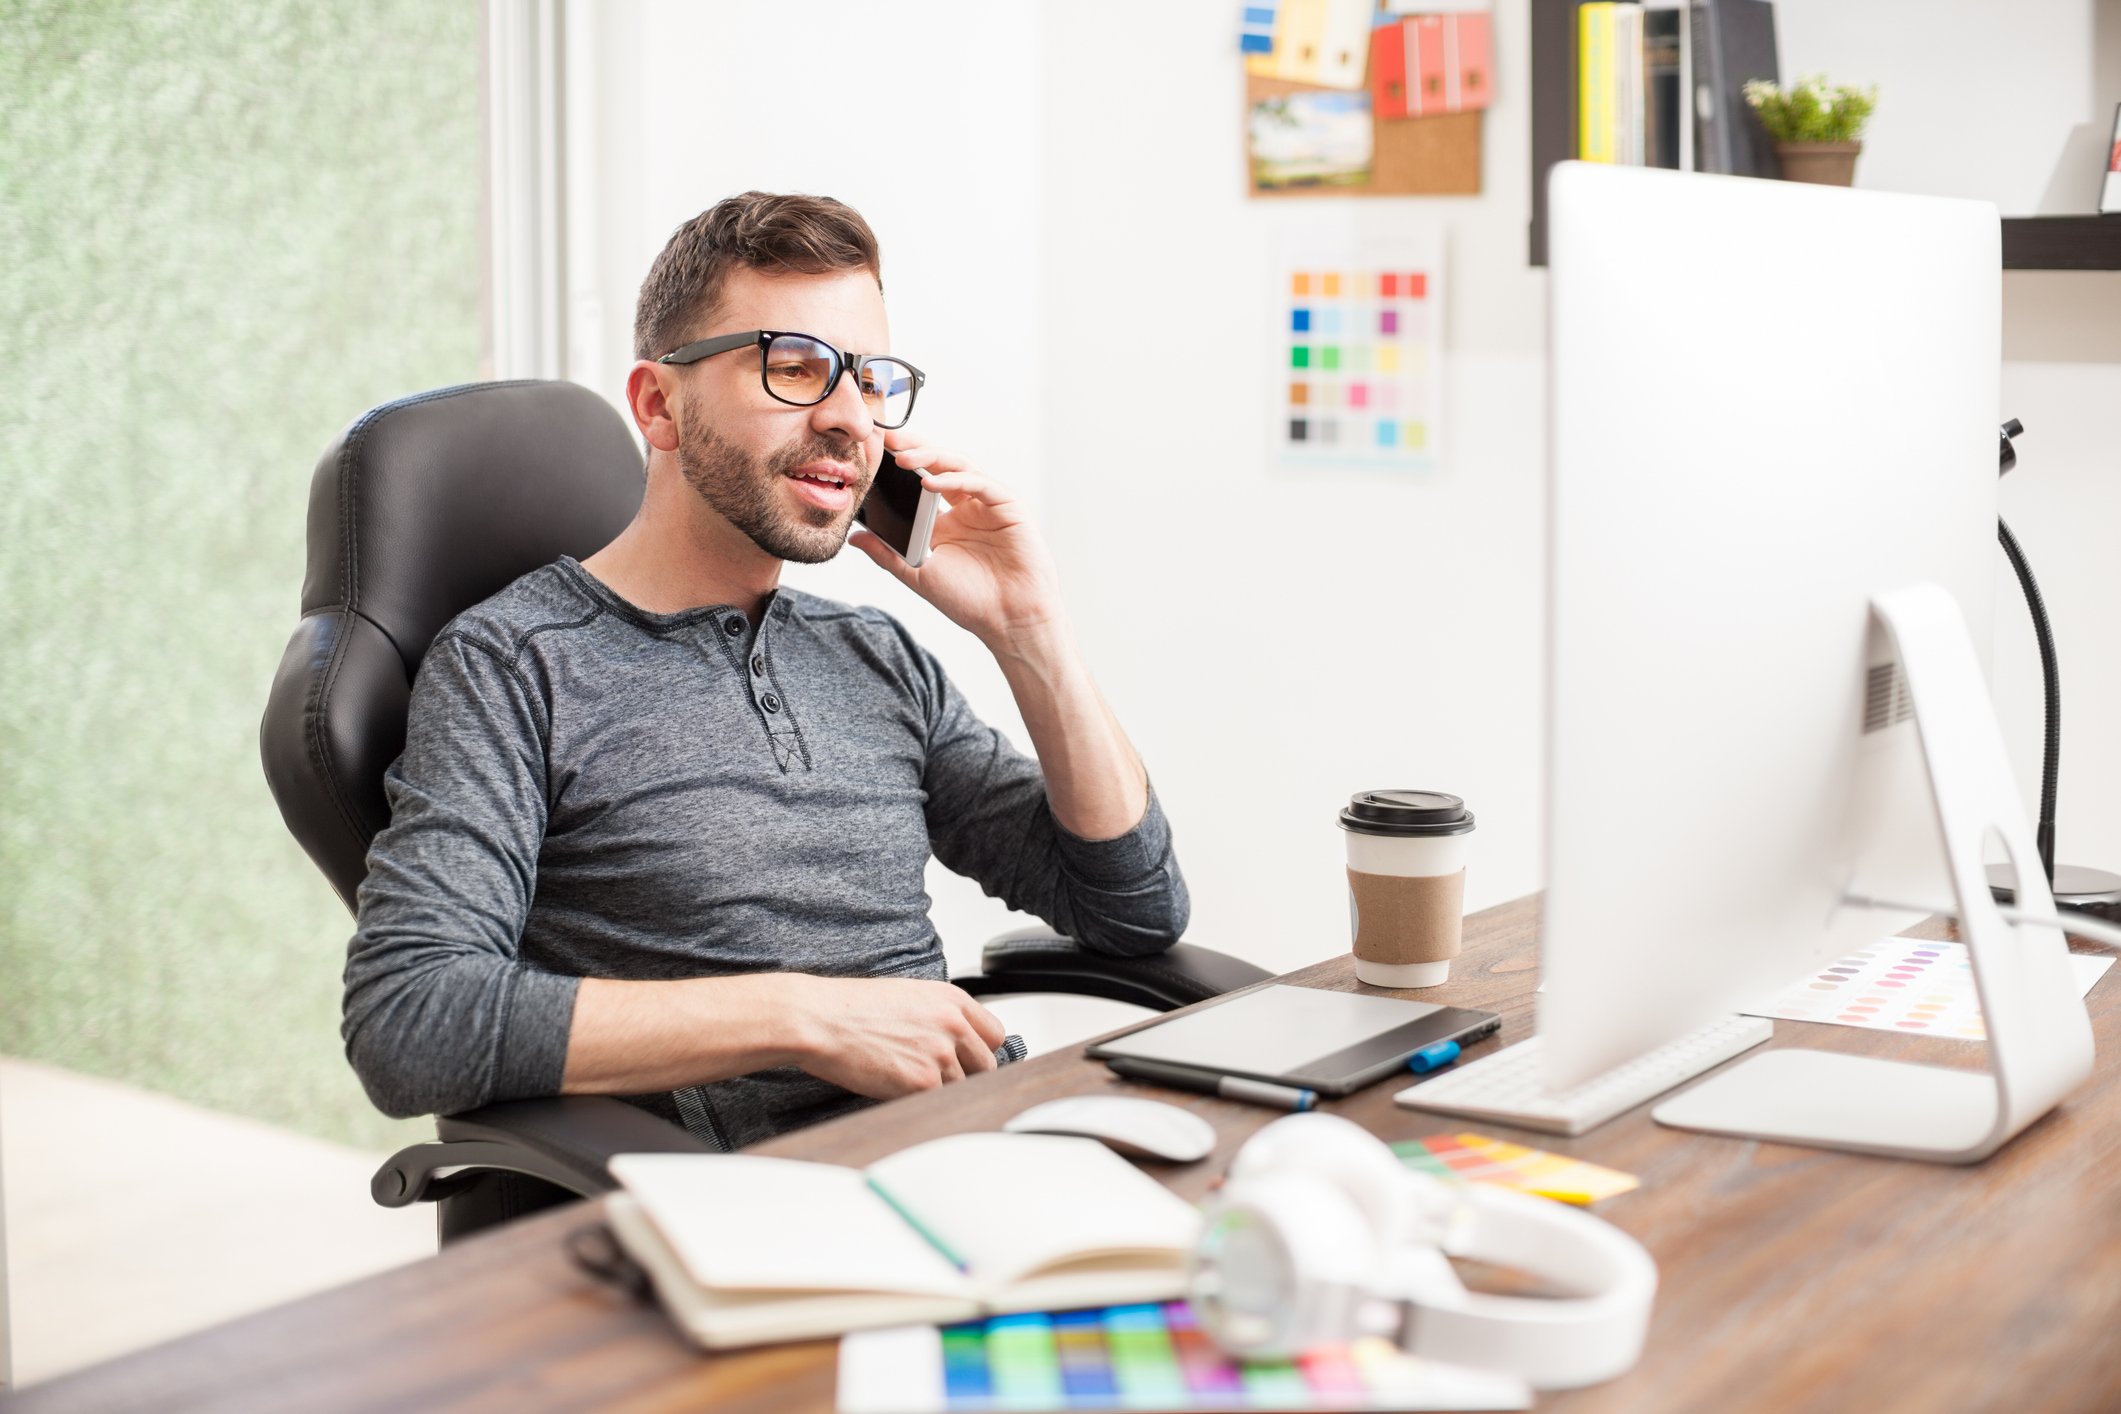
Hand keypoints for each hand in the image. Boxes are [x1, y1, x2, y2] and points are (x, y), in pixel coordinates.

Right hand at [783, 975, 1008, 1099]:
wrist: (820, 1020)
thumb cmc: (851, 1007)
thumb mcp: (908, 996)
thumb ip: (940, 1017)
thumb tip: (958, 1042)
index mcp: (952, 1000)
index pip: (994, 1034)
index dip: (981, 1050)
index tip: (970, 1060)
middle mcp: (953, 1025)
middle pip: (986, 1066)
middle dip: (966, 1076)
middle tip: (936, 1078)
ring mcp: (941, 1055)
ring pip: (961, 1089)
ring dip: (939, 1091)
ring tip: (905, 1080)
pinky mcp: (923, 1082)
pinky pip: (936, 1103)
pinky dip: (921, 1103)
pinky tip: (897, 1090)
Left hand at [847, 433, 1065, 654]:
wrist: (1008, 621)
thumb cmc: (970, 601)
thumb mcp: (918, 575)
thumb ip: (887, 554)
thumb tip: (854, 538)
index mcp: (945, 521)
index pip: (919, 481)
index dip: (899, 466)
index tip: (872, 454)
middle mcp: (967, 506)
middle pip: (938, 466)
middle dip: (913, 449)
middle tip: (886, 440)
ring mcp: (988, 504)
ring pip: (958, 467)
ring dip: (930, 458)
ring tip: (902, 457)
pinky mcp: (1009, 506)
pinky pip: (980, 483)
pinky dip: (955, 479)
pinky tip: (930, 481)